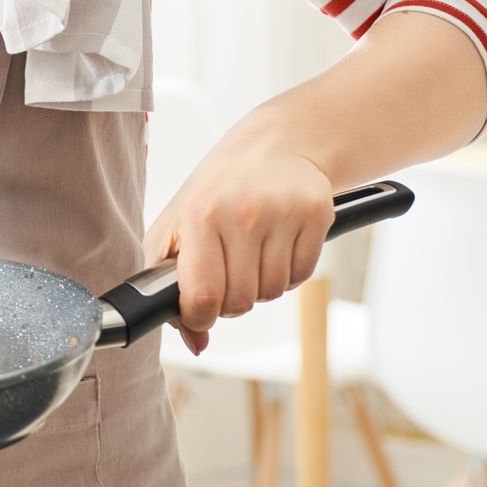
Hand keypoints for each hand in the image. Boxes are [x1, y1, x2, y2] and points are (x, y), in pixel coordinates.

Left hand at [142, 144, 334, 353]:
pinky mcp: (317, 215)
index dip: (199, 317)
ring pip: (271, 293)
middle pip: (239, 302)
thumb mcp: (178, 224)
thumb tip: (195, 342)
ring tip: (250, 253)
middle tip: (226, 273)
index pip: (203, 296)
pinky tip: (276, 246)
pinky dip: (287, 273)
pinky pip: (300, 277)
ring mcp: (283, 214)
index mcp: (200, 215)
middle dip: (229, 300)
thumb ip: (168, 284)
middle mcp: (243, 214)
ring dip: (259, 286)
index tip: (199, 312)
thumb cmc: (218, 190)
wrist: (274, 145)